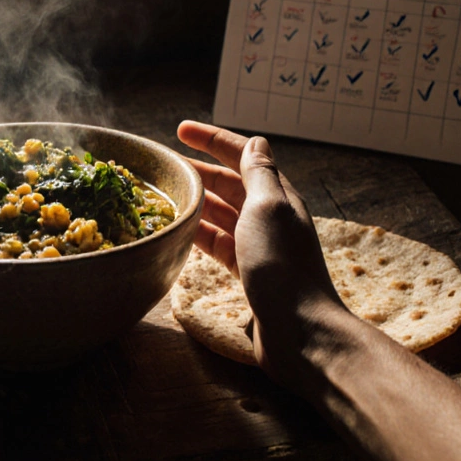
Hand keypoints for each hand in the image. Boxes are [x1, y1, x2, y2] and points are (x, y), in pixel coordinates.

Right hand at [177, 121, 345, 388]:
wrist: (298, 330)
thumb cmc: (282, 265)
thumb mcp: (268, 209)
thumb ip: (259, 174)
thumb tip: (256, 143)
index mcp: (277, 195)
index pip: (244, 155)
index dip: (213, 139)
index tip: (180, 129)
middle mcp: (269, 216)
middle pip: (228, 183)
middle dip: (197, 169)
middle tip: (161, 166)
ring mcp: (257, 245)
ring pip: (219, 213)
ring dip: (194, 201)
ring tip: (162, 195)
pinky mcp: (247, 271)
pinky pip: (216, 242)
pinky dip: (196, 232)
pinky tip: (177, 230)